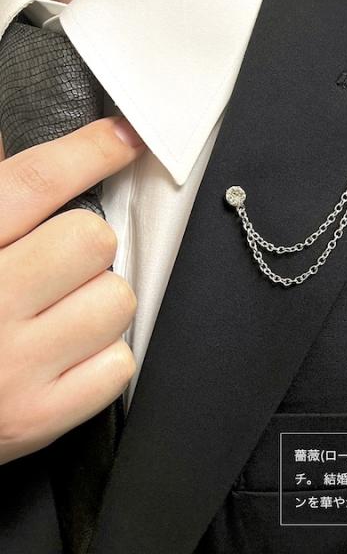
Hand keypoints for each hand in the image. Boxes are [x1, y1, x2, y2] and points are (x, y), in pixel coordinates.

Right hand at [0, 117, 144, 464]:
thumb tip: (17, 148)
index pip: (35, 182)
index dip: (89, 151)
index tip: (126, 136)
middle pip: (93, 239)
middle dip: (85, 247)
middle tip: (55, 268)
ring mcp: (13, 367)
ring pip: (117, 300)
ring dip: (97, 304)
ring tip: (54, 318)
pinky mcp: (40, 417)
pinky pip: (119, 363)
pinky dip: (102, 358)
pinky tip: (62, 359)